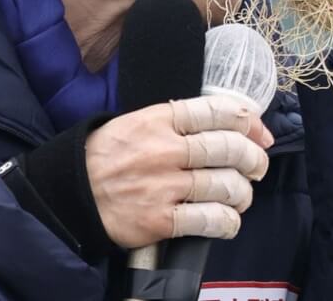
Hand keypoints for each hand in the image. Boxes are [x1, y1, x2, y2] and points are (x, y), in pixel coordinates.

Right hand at [84, 94, 273, 248]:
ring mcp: (163, 186)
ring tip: (240, 194)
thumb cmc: (109, 155)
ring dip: (243, 192)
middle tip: (257, 166)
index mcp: (160, 120)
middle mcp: (165, 150)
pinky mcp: (160, 220)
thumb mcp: (139, 121)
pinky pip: (210, 220)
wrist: (72, 193)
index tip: (260, 132)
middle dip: (254, 158)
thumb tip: (229, 123)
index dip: (248, 120)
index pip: (216, 111)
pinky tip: (228, 219)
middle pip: (229, 148)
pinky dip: (228, 221)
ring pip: (225, 185)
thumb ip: (179, 121)